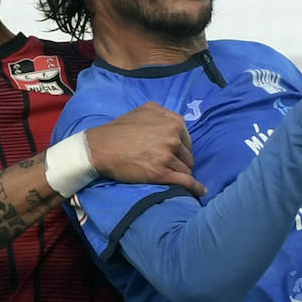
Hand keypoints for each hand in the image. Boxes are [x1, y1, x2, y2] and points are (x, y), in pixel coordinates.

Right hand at [85, 102, 205, 196]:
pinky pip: (186, 182)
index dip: (180, 149)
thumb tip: (179, 127)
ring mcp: (168, 156)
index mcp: (173, 122)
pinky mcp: (161, 173)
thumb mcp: (145, 110)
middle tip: (166, 166)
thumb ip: (166, 115)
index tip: (172, 155)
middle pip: (188, 156)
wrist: (100, 147)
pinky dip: (195, 187)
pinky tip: (201, 191)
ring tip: (170, 176)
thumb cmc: (119, 129)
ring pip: (186, 169)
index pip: (187, 140)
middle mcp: (173, 137)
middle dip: (180, 162)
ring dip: (180, 174)